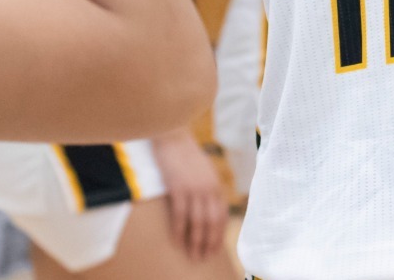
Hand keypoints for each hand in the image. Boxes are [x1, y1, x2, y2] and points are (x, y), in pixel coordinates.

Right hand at [151, 130, 227, 259]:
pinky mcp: (178, 188)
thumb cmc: (185, 154)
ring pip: (198, 222)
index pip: (221, 216)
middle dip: (209, 242)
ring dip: (196, 241)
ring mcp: (194, 188)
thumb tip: (208, 209)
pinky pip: (180, 215)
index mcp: (216, 185)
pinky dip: (180, 231)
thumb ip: (208, 189)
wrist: (172, 136)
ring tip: (192, 255)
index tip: (214, 249)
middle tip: (203, 257)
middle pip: (212, 222)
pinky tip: (178, 242)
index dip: (219, 235)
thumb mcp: (204, 171)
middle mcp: (209, 188)